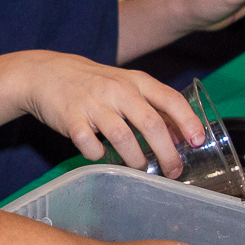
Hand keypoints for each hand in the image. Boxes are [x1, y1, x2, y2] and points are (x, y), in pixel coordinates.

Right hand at [11, 52, 204, 178]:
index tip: (198, 142)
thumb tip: (181, 135)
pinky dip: (98, 156)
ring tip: (141, 168)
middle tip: (173, 171)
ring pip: (123, 138)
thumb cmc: (94, 83)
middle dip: (166, 153)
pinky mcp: (71, 119)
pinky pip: (90, 146)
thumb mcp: (126, 85)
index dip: (188, 122)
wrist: (46, 73)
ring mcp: (93, 104)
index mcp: (135, 81)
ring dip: (136, 160)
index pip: (170, 99)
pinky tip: (101, 156)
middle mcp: (117, 90)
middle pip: (151, 124)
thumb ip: (153, 106)